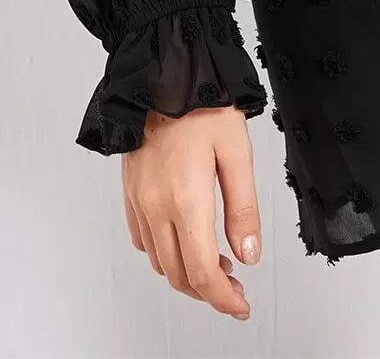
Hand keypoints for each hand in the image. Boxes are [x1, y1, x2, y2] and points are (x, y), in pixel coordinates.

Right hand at [121, 106, 261, 319]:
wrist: (164, 72)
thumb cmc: (204, 103)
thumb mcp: (237, 152)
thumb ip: (243, 208)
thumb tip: (248, 255)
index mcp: (186, 200)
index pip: (203, 272)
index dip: (223, 298)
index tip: (241, 306)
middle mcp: (156, 207)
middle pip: (179, 274)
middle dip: (209, 291)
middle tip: (236, 288)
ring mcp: (139, 201)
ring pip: (160, 262)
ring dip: (187, 274)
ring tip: (218, 264)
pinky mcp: (131, 192)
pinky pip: (144, 240)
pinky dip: (165, 254)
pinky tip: (185, 242)